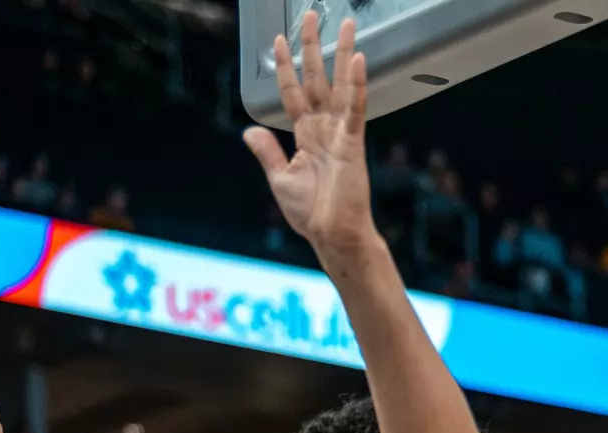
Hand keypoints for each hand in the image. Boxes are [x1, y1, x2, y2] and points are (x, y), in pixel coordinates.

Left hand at [243, 14, 376, 264]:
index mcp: (306, 136)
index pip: (294, 92)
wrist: (332, 235)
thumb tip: (249, 131)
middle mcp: (324, 129)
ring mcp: (340, 133)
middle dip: (314, 47)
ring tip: (345, 25)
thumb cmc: (312, 213)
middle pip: (317, 78)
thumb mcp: (279, 178)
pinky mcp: (352, 143)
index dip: (285, 67)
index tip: (278, 42)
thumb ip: (267, 151)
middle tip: (313, 15)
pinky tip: (358, 61)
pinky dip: (356, 85)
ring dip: (341, 54)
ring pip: (339, 85)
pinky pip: (354, 109)